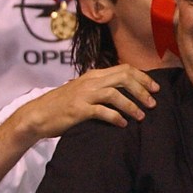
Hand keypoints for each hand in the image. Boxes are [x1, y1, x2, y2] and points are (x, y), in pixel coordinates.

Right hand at [13, 65, 159, 140]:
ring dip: (132, 105)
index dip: (143, 77)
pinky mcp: (78, 110)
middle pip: (124, 78)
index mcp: (94, 74)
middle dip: (142, 90)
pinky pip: (102, 111)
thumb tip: (127, 90)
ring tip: (141, 116)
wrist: (37, 115)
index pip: (125, 69)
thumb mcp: (84, 90)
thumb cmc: (63, 105)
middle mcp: (91, 81)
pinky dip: (116, 117)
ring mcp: (84, 95)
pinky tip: (123, 124)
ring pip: (115, 94)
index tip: (155, 88)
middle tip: (153, 103)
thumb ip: (102, 87)